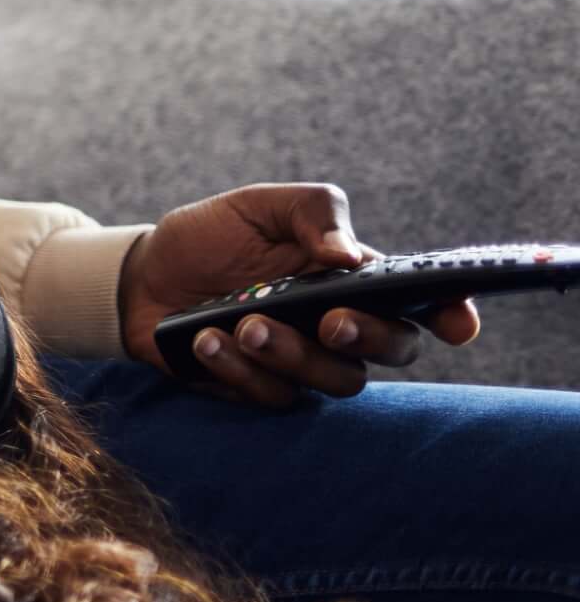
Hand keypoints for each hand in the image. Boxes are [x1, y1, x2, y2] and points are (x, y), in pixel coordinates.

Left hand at [118, 183, 483, 406]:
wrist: (144, 272)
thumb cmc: (212, 236)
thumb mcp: (260, 206)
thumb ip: (313, 214)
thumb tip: (349, 255)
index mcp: (352, 280)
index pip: (420, 302)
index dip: (451, 314)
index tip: (457, 323)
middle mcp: (338, 325)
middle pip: (393, 350)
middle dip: (369, 338)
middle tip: (330, 321)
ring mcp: (302, 361)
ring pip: (334, 380)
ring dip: (292, 354)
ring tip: (244, 323)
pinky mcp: (259, 387)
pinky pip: (271, 395)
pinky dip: (238, 367)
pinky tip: (207, 336)